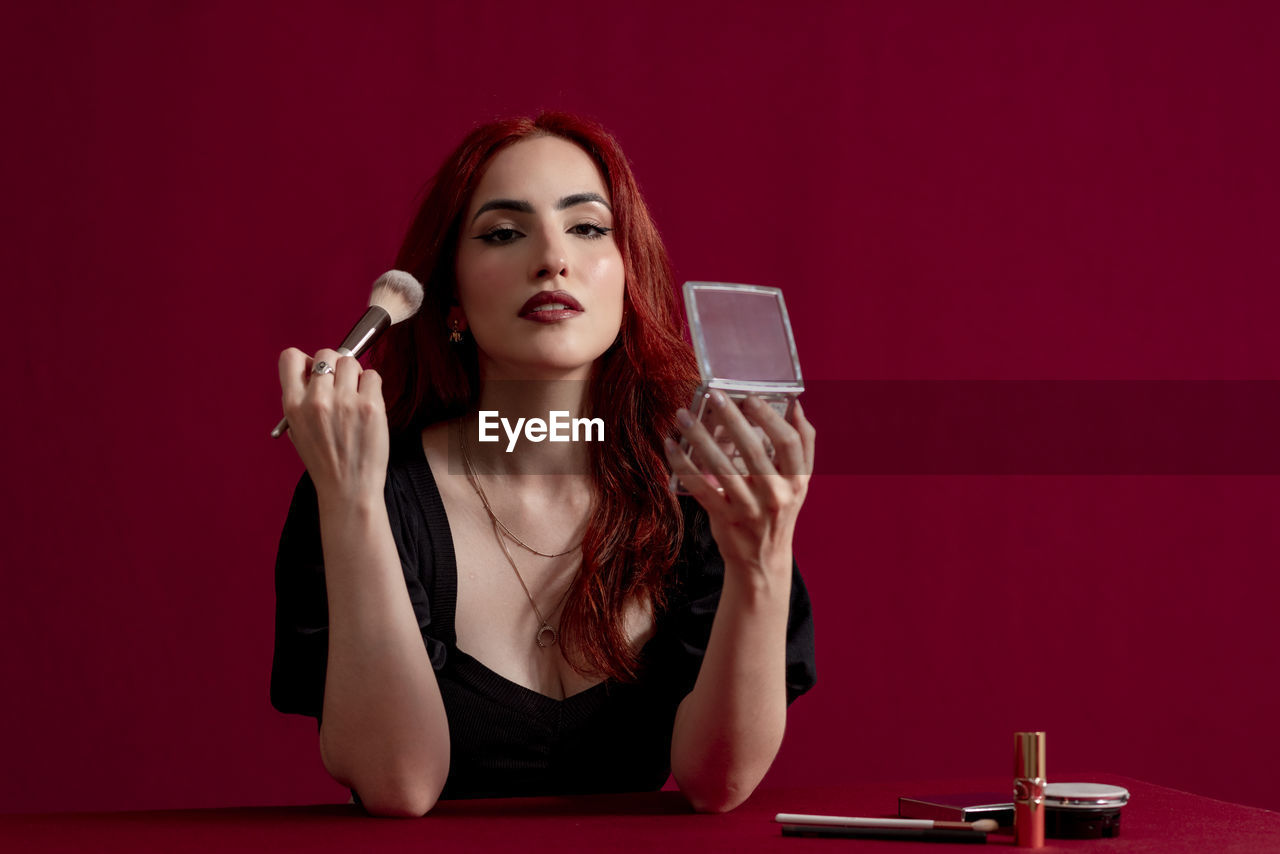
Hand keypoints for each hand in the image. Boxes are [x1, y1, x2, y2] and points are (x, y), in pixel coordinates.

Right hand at [278, 348, 388, 500]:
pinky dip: (372, 385)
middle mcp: (317, 400)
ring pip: (351, 362)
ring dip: (356, 374)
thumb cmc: (325, 461)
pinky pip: (373, 375)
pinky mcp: (370, 406)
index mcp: (293, 405)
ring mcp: (344, 402)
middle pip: (326, 354)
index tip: (315, 372)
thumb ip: (301, 398)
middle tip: (342, 385)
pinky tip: (369, 404)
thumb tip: (313, 367)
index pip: (290, 357)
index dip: (305, 360)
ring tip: (356, 396)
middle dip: (336, 365)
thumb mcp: (298, 430)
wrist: (348, 489)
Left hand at [665, 393, 815, 579]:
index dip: (770, 418)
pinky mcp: (724, 519)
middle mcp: (776, 495)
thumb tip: (796, 406)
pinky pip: (700, 487)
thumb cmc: (778, 510)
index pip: (790, 444)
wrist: (762, 561)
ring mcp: (749, 509)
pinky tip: (671, 445)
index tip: (749, 397)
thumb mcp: (799, 483)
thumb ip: (802, 446)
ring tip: (683, 415)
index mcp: (797, 481)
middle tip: (714, 395)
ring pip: (722, 467)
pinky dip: (683, 465)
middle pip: (754, 450)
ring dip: (699, 437)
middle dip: (732, 419)